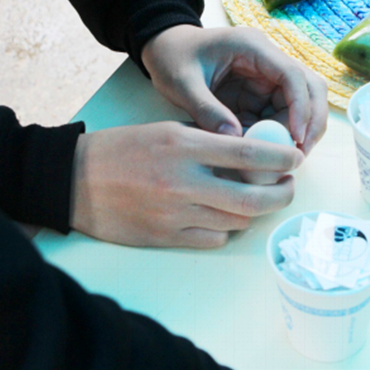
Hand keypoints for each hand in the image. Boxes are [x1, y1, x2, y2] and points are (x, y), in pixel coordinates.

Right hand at [70, 122, 303, 247]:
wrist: (73, 179)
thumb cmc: (121, 149)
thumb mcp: (164, 130)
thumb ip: (206, 142)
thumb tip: (249, 154)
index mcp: (183, 146)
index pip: (247, 154)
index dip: (280, 159)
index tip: (295, 160)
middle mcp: (182, 181)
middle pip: (251, 198)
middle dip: (280, 195)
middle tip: (288, 187)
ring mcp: (174, 214)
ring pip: (236, 221)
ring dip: (253, 212)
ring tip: (255, 200)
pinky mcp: (165, 238)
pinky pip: (213, 239)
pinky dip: (226, 229)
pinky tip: (221, 217)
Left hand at [141, 25, 328, 154]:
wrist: (164, 50)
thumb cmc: (172, 58)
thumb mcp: (182, 83)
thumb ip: (206, 110)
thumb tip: (234, 140)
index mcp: (252, 47)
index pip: (292, 75)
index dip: (301, 107)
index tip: (296, 138)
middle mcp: (268, 60)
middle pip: (310, 88)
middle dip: (312, 121)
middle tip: (301, 154)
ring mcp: (266, 77)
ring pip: (301, 103)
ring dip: (298, 130)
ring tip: (286, 159)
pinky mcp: (259, 94)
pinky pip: (279, 115)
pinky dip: (278, 135)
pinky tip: (267, 154)